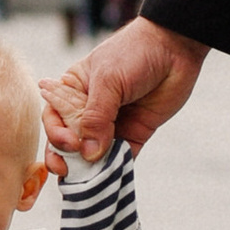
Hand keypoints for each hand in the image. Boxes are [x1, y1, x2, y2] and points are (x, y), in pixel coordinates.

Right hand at [38, 16, 207, 170]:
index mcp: (73, 91)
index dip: (56, 135)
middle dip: (65, 158)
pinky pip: (121, 158)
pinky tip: (113, 178)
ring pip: (93, 154)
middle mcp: (89, 111)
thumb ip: (96, 118)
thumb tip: (88, 154)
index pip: (54, 119)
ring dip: (90, 169)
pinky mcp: (135, 134)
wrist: (176, 47)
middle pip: (69, 141)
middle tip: (67, 172)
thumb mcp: (108, 81)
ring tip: (89, 182)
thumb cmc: (133, 54)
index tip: (71, 144)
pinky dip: (115, 170)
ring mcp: (112, 124)